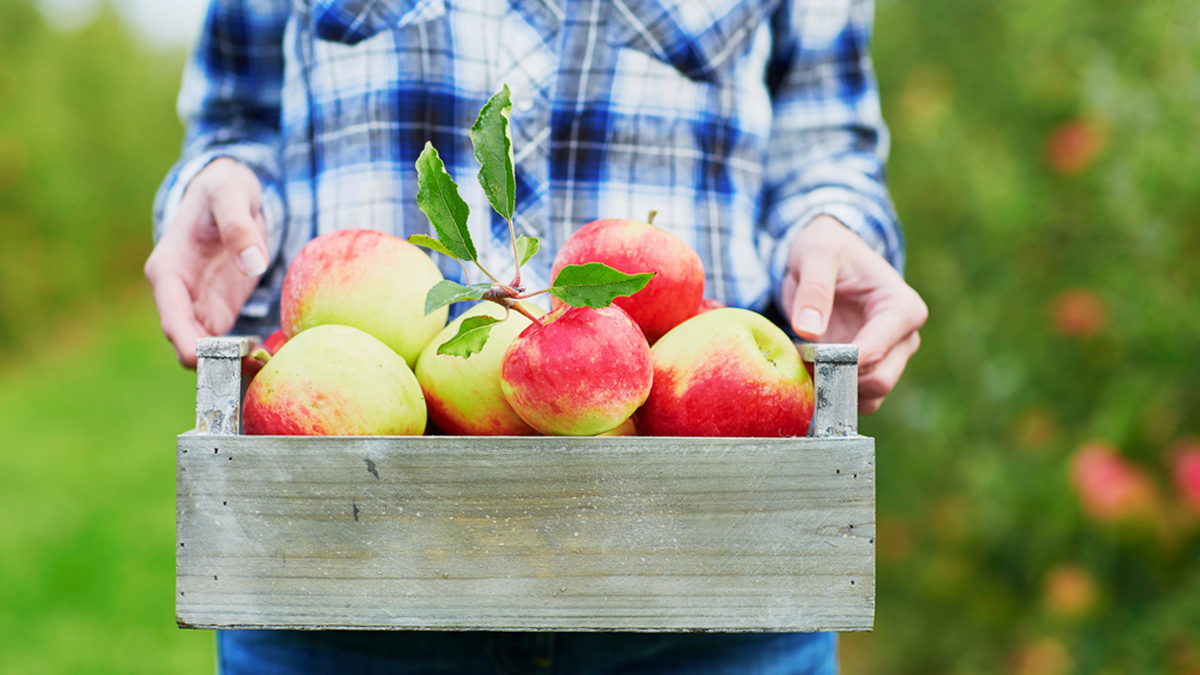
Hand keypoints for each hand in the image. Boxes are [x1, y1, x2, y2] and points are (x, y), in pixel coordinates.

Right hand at [144, 158, 268, 367]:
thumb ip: (239, 226)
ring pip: (204, 351)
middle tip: (249, 371)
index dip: (187, 343)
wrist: (228, 191)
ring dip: (229, 367)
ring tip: (263, 372)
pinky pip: (224, 345)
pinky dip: (241, 358)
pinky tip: (267, 363)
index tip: (210, 362)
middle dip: (212, 364)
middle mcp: (177, 294)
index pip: (171, 315)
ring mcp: (196, 306)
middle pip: (186, 342)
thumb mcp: (231, 193)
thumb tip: (254, 264)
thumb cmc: (223, 188)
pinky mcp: (217, 312)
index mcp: (169, 269)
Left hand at [782, 215, 927, 413]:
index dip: (840, 360)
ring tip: (804, 366)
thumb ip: (814, 289)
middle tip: (801, 361)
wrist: (826, 258)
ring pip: (870, 398)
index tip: (808, 353)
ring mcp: (891, 358)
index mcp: (902, 308)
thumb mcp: (816, 254)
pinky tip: (809, 375)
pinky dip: (832, 396)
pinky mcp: (871, 371)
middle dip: (837, 379)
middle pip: (879, 381)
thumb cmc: (827, 249)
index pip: (876, 351)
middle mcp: (905, 338)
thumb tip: (809, 331)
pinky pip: (856, 400)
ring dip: (834, 391)